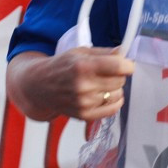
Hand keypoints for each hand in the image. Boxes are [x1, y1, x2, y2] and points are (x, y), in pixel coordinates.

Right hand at [7, 47, 133, 121]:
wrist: (40, 85)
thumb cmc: (61, 66)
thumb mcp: (80, 52)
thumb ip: (104, 52)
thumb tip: (124, 52)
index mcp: (83, 66)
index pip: (119, 67)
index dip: (128, 65)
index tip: (126, 64)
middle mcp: (83, 85)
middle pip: (120, 81)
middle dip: (118, 75)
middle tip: (107, 73)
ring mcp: (84, 102)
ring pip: (117, 94)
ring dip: (114, 89)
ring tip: (102, 84)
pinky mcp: (84, 115)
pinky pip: (112, 109)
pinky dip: (114, 102)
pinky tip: (106, 95)